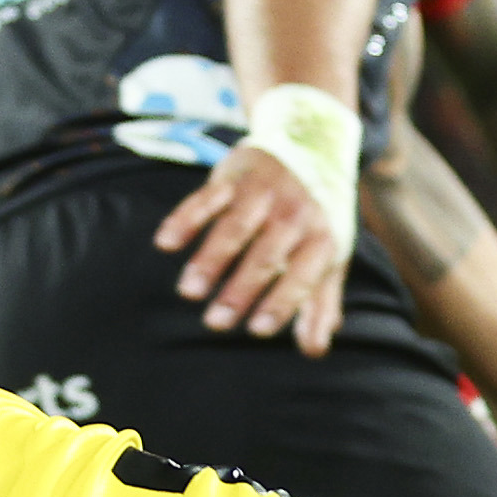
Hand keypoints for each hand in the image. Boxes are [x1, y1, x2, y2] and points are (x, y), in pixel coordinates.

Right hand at [155, 143, 352, 352]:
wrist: (311, 144)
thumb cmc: (319, 216)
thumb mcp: (331, 257)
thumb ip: (321, 305)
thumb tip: (314, 351)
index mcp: (322, 238)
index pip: (302, 276)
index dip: (281, 303)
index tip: (256, 331)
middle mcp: (294, 213)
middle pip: (265, 256)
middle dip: (239, 290)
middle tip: (215, 323)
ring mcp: (263, 193)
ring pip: (234, 228)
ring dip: (210, 260)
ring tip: (189, 292)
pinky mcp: (233, 176)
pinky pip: (206, 198)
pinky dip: (185, 219)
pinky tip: (165, 243)